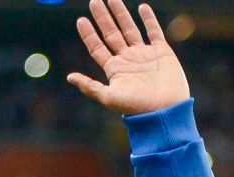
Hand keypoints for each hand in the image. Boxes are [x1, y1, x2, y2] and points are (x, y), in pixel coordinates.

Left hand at [66, 0, 188, 116]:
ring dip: (121, 14)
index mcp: (113, 69)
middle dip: (102, 18)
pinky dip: (148, 19)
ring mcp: (144, 54)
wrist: (164, 110)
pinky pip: (154, 31)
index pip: (97, 47)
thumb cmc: (136, 107)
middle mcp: (127, 59)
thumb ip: (90, 86)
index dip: (89, 34)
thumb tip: (69, 77)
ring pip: (130, 29)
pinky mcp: (162, 52)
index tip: (81, 20)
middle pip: (111, 33)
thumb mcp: (109, 97)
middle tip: (94, 1)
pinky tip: (142, 7)